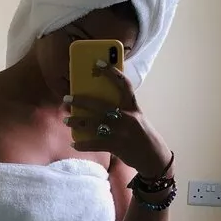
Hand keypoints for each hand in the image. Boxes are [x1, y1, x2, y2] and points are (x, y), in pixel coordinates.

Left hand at [64, 62, 172, 176]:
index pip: (123, 84)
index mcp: (133, 106)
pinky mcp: (118, 146)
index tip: (98, 63)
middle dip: (81, 101)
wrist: (154, 157)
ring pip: (94, 124)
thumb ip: (121, 110)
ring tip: (66, 120)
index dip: (111, 72)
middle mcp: (128, 117)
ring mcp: (122, 132)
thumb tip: (95, 106)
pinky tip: (74, 143)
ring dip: (77, 122)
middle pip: (100, 105)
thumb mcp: (136, 118)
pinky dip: (83, 144)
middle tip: (66, 98)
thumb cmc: (141, 135)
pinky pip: (96, 144)